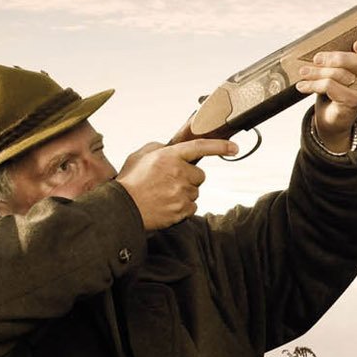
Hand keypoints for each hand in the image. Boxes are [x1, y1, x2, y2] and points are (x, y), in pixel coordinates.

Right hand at [116, 139, 237, 231]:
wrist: (122, 209)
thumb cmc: (129, 182)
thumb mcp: (139, 156)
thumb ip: (159, 148)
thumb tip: (172, 148)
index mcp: (168, 156)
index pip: (200, 147)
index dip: (220, 146)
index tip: (234, 147)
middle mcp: (178, 172)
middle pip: (199, 175)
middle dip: (189, 178)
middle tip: (168, 182)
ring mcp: (182, 192)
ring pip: (195, 191)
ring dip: (184, 193)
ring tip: (163, 195)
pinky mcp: (183, 209)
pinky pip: (192, 206)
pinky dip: (182, 207)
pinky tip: (166, 204)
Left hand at [298, 39, 356, 150]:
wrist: (332, 115)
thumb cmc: (336, 86)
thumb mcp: (338, 68)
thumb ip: (337, 57)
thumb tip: (319, 52)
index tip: (356, 44)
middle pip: (355, 61)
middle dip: (332, 58)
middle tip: (316, 59)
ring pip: (338, 74)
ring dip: (316, 72)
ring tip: (304, 73)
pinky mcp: (351, 103)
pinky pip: (330, 87)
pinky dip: (313, 85)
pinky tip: (303, 86)